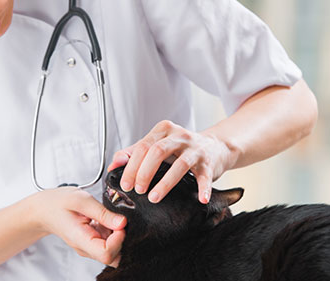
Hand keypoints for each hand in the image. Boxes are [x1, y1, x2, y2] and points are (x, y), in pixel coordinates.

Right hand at [32, 187, 125, 265]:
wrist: (44, 209)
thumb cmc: (58, 203)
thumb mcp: (81, 200)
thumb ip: (102, 213)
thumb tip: (122, 223)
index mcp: (81, 239)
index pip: (107, 254)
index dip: (118, 240)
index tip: (118, 224)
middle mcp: (85, 249)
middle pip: (113, 257)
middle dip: (120, 239)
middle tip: (113, 220)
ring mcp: (89, 248)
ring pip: (113, 252)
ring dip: (115, 236)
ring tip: (104, 219)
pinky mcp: (92, 244)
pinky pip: (108, 244)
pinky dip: (111, 233)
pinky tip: (102, 221)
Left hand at [108, 120, 234, 203]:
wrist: (215, 147)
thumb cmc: (181, 149)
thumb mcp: (157, 145)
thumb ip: (134, 153)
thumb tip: (113, 165)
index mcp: (163, 130)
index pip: (143, 146)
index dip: (131, 166)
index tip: (125, 184)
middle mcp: (179, 136)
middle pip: (157, 151)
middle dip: (144, 173)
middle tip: (137, 190)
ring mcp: (195, 149)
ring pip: (179, 164)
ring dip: (165, 183)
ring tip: (154, 198)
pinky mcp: (209, 162)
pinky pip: (205, 176)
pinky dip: (203, 188)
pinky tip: (200, 199)